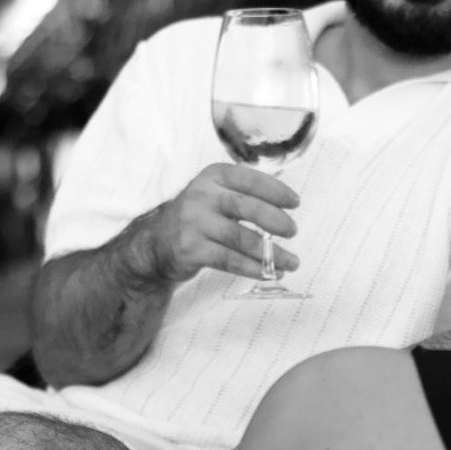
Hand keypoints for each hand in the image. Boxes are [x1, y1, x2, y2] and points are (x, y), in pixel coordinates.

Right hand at [142, 164, 301, 282]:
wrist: (155, 245)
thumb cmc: (197, 218)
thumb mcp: (215, 195)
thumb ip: (244, 194)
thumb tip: (286, 207)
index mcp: (212, 177)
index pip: (249, 179)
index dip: (276, 190)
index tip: (295, 202)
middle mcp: (201, 195)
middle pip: (246, 207)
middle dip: (276, 221)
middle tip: (293, 231)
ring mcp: (193, 222)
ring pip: (241, 238)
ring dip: (272, 253)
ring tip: (292, 262)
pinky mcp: (191, 249)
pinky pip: (230, 260)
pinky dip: (254, 268)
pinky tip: (269, 272)